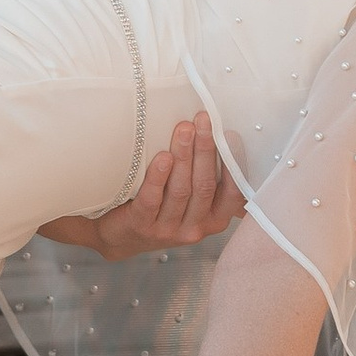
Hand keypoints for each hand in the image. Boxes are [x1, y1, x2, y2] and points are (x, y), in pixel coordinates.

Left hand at [42, 112, 243, 260]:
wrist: (121, 235)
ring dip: (183, 156)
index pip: (232, 193)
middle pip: (204, 185)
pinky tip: (162, 158)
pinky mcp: (142, 226)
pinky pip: (152, 200)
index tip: (228, 134)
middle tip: (203, 119)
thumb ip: (206, 176)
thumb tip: (217, 132)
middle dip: (205, 149)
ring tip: (184, 129)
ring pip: (180, 190)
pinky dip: (158, 177)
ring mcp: (169, 229)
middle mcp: (196, 227)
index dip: (233, 163)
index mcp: (215, 218)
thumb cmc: (163, 207)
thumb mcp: (192, 198)